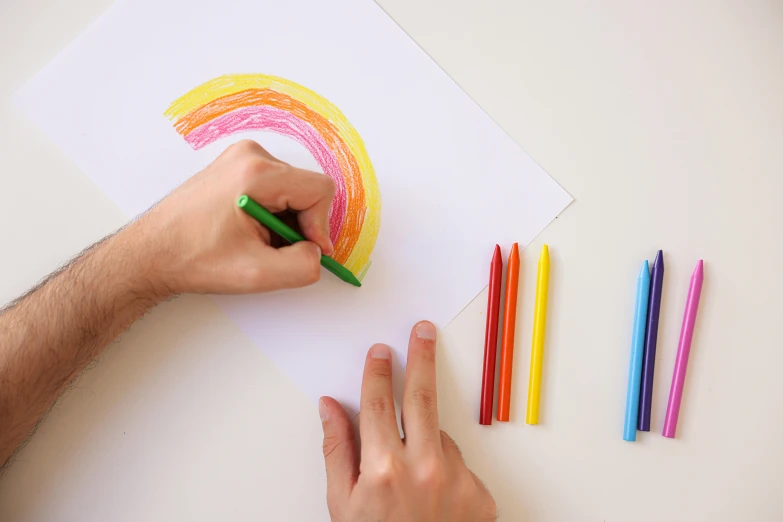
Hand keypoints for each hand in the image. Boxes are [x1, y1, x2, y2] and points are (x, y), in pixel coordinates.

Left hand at [132, 140, 334, 294]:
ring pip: (292, 191)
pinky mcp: (235, 168)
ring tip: (255, 243)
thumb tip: (318, 253)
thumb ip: (303, 265)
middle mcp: (250, 155)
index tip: (304, 250)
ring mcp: (241, 159)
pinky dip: (272, 215)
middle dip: (299, 225)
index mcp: (257, 172)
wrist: (150, 254)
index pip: (319, 190)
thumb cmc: (193, 258)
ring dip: (285, 222)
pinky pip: (275, 189)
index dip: (320, 225)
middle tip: (273, 251)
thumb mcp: (257, 273)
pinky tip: (249, 233)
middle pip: (306, 189)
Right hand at [319, 321, 497, 520]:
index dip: (377, 372)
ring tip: (413, 479)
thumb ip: (337, 449)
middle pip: (422, 395)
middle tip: (423, 332)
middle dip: (422, 357)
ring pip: (441, 436)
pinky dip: (446, 470)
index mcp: (383, 468)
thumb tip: (329, 406)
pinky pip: (460, 464)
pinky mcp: (481, 493)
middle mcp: (425, 467)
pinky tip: (434, 497)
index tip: (380, 352)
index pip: (378, 401)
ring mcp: (458, 479)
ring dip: (427, 441)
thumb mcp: (342, 505)